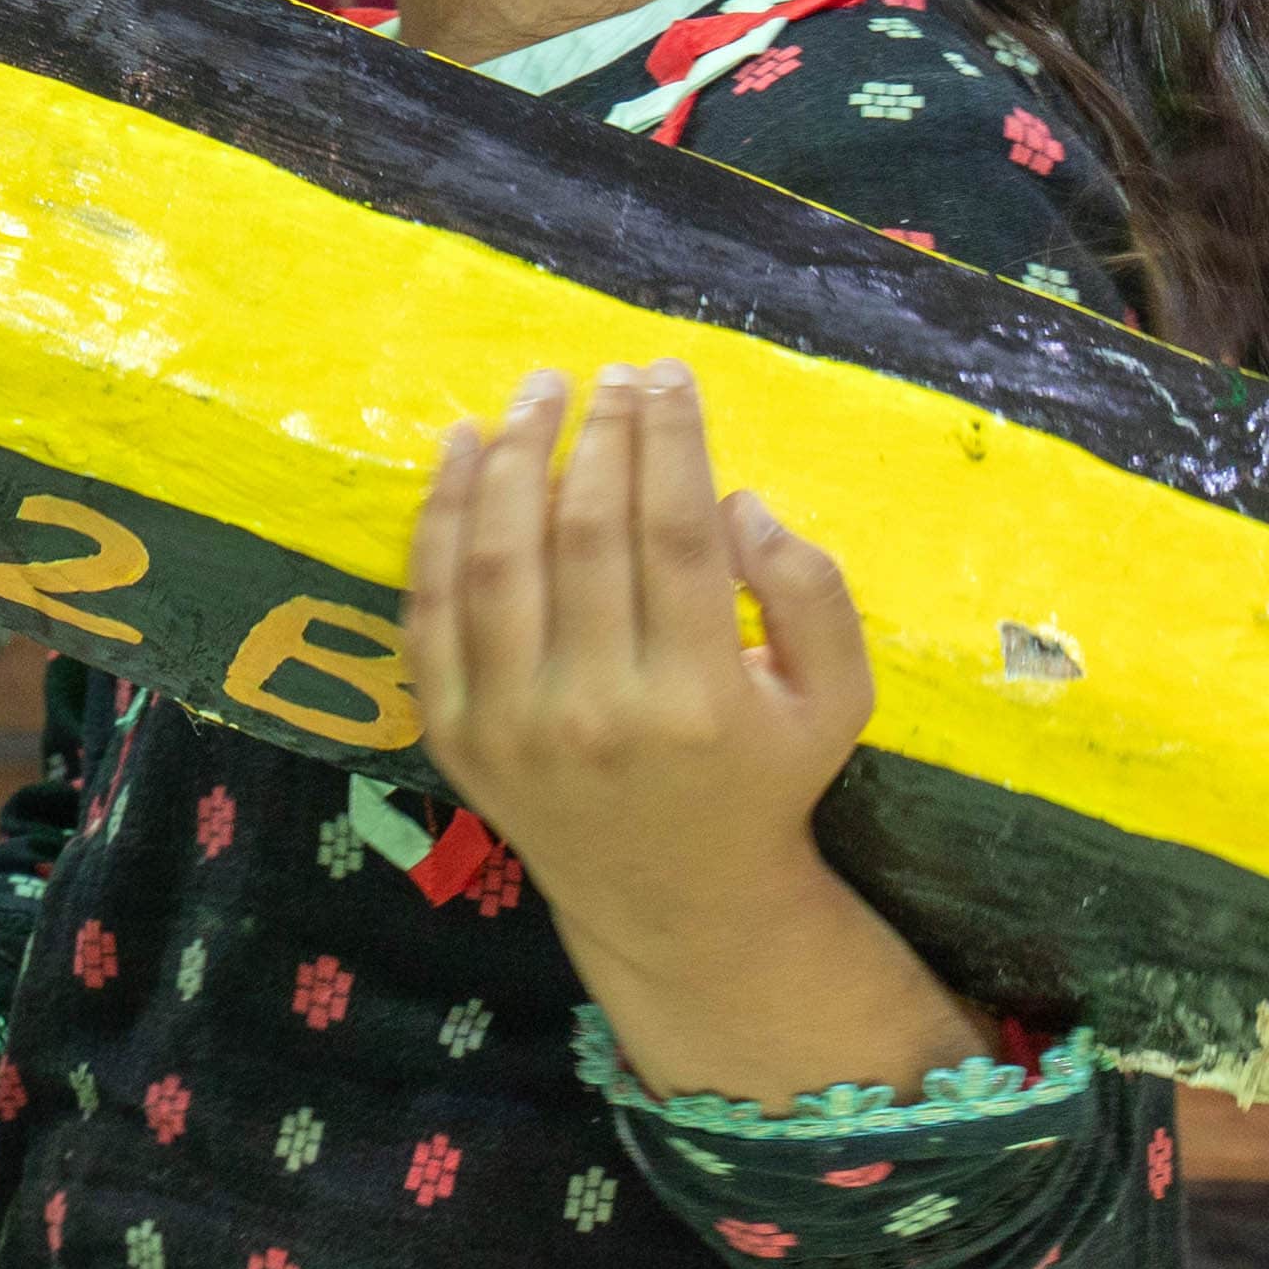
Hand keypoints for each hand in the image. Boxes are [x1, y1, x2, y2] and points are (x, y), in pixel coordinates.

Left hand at [401, 365, 870, 944]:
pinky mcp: (449, 730)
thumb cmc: (763, 776)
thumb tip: (737, 499)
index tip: (666, 376)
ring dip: (510, 456)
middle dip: (597, 435)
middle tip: (609, 375)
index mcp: (700, 699)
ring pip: (496, 557)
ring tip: (538, 393)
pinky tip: (460, 449)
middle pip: (584, 534)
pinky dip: (437, 518)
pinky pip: (430, 604)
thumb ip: (813, 594)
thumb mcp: (838, 700)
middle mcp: (596, 712)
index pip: (676, 534)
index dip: (669, 441)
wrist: (669, 893)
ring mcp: (509, 724)